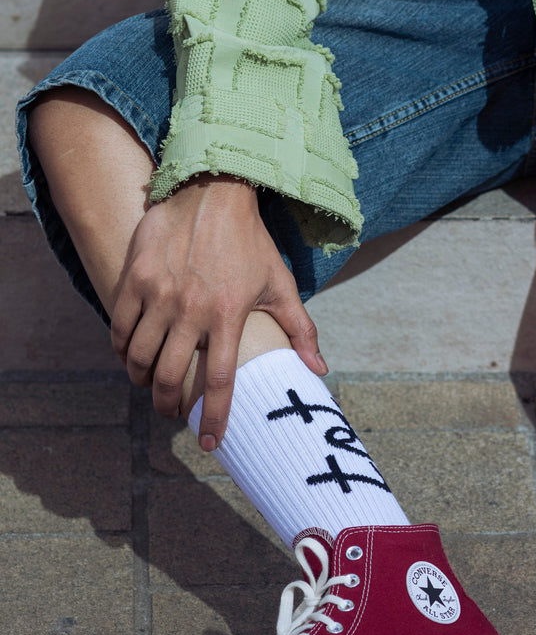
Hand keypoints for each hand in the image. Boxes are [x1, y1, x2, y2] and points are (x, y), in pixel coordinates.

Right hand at [110, 176, 326, 448]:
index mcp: (228, 315)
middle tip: (171, 413)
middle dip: (167, 405)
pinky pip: (119, 327)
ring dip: (140, 380)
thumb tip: (318, 369)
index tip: (210, 443)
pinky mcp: (135, 278)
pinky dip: (120, 349)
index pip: (218, 381)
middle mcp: (190, 309)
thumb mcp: (280, 284)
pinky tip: (129, 356)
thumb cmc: (250, 242)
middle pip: (168, 376)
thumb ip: (300, 329)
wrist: (213, 192)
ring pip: (138, 356)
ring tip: (148, 385)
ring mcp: (159, 294)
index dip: (214, 417)